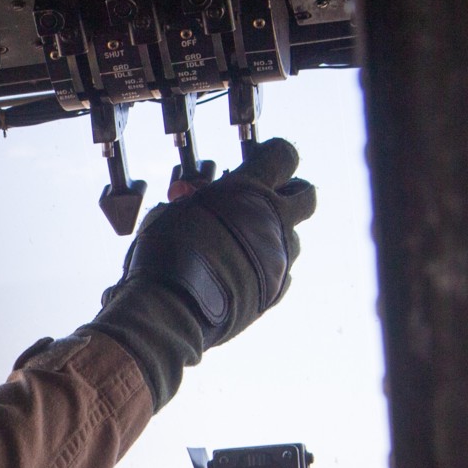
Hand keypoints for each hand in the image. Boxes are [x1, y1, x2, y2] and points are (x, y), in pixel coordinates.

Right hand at [88, 139, 316, 406]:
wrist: (169, 311)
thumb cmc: (162, 259)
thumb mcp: (169, 213)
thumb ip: (193, 201)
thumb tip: (192, 195)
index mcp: (246, 192)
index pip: (282, 155)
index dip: (271, 157)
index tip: (258, 163)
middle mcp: (271, 221)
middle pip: (306, 194)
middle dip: (288, 194)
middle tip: (263, 203)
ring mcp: (278, 258)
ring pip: (293, 239)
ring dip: (273, 238)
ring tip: (240, 248)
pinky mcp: (274, 291)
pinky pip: (282, 275)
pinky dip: (266, 272)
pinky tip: (239, 276)